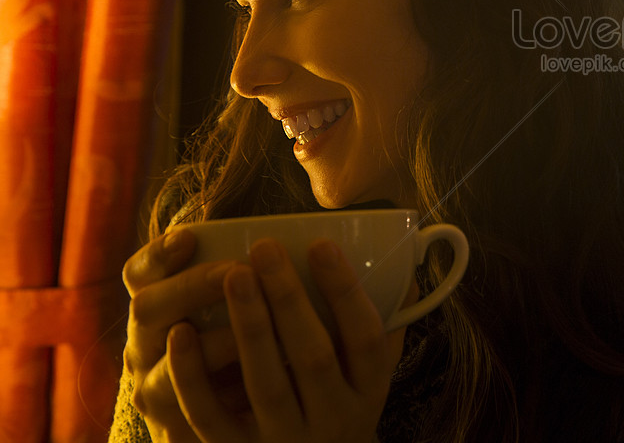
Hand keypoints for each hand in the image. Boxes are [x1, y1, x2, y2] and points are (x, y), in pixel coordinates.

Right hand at [121, 229, 241, 441]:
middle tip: (238, 270)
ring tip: (252, 330)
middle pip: (147, 308)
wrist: (227, 422)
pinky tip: (257, 377)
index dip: (159, 254)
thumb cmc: (245, 343)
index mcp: (155, 308)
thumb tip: (290, 248)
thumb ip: (247, 282)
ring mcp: (153, 389)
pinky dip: (223, 396)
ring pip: (166, 366)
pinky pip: (190, 411)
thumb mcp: (233, 307)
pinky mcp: (175, 428)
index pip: (140, 273)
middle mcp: (145, 346)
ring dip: (214, 343)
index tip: (189, 238)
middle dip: (193, 286)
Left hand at [166, 237, 409, 441]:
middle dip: (288, 299)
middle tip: (265, 248)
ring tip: (233, 275)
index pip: (365, 338)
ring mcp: (284, 442)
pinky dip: (193, 377)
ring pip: (265, 383)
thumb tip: (398, 268)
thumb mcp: (369, 377)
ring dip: (249, 326)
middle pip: (313, 357)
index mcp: (368, 391)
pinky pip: (210, 418)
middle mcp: (333, 419)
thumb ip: (382, 329)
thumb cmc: (338, 407)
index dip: (345, 291)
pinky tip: (181, 334)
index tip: (320, 245)